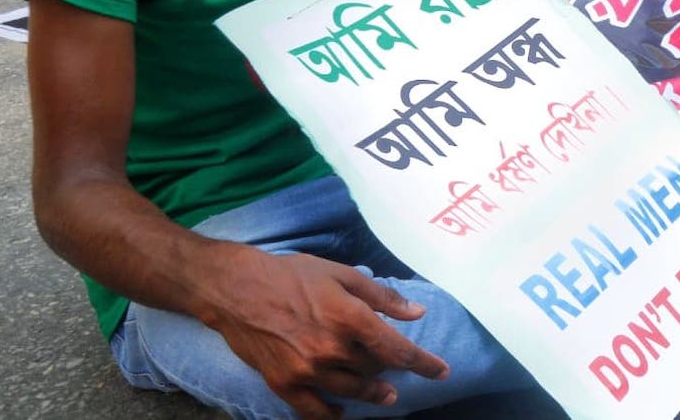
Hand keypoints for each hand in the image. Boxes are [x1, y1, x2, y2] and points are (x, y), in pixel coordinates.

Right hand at [205, 248, 447, 419]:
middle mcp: (332, 349)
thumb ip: (382, 296)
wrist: (237, 290)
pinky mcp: (283, 384)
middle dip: (389, 369)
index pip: (397, 350)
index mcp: (350, 318)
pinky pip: (314, 411)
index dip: (424, 364)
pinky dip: (331, 414)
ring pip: (351, 392)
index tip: (442, 372)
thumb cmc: (292, 275)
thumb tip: (416, 313)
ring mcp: (307, 370)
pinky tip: (342, 412)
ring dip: (371, 394)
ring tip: (384, 396)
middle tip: (394, 367)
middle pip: (375, 370)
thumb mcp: (342, 274)